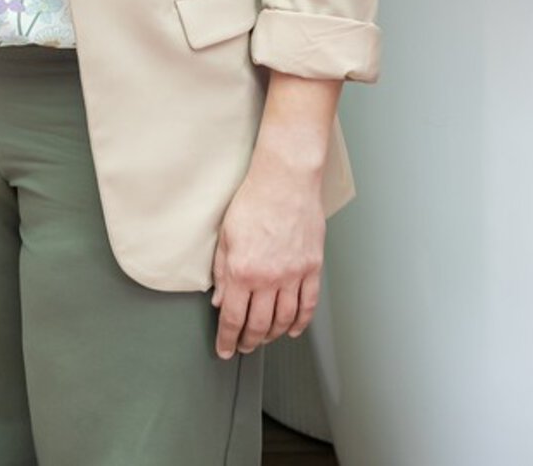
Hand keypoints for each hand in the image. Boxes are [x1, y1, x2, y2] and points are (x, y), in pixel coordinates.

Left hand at [210, 151, 325, 359]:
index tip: (225, 350)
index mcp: (243, 271)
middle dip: (249, 341)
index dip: (228, 339)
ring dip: (272, 335)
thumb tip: (220, 301)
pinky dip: (300, 322)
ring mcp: (294, 275)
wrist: (285, 182)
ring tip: (263, 340)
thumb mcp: (225, 237)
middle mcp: (270, 278)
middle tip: (243, 348)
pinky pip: (308, 304)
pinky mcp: (312, 268)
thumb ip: (222, 273)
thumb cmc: (252, 203)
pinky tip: (291, 329)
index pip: (234, 317)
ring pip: (285, 319)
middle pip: (259, 324)